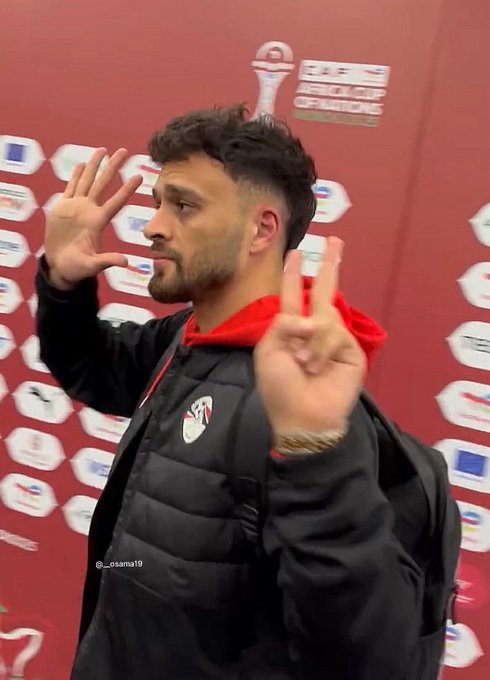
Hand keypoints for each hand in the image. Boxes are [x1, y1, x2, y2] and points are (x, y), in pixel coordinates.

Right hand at [44, 147, 142, 287]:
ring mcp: (76, 207)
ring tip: (102, 150)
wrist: (60, 267)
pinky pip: (70, 188)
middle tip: (123, 151)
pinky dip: (75, 176)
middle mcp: (89, 211)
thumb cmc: (77, 268)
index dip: (126, 189)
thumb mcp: (92, 265)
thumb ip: (108, 261)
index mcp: (98, 222)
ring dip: (94, 165)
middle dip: (112, 167)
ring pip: (87, 181)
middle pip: (103, 184)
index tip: (139, 176)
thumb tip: (126, 262)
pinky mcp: (62, 207)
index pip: (116, 202)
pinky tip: (82, 165)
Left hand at [254, 237, 365, 433]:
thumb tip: (311, 318)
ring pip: (326, 315)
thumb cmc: (279, 387)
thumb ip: (283, 323)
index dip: (292, 274)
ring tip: (304, 363)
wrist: (302, 416)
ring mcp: (334, 340)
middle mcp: (313, 330)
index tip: (295, 253)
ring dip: (311, 339)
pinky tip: (317, 366)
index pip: (292, 296)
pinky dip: (323, 348)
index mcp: (289, 329)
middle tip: (335, 242)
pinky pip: (336, 333)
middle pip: (323, 291)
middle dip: (329, 266)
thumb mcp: (268, 350)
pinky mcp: (351, 350)